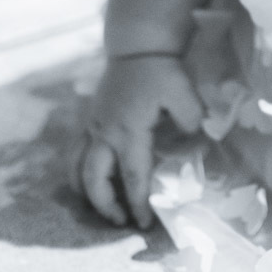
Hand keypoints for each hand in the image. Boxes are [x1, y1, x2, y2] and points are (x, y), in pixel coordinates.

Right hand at [78, 54, 203, 229]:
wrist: (136, 47)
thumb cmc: (160, 71)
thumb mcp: (183, 92)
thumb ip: (191, 119)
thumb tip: (195, 141)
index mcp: (128, 131)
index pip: (132, 176)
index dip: (139, 203)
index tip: (145, 223)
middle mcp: (105, 134)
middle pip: (95, 179)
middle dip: (106, 205)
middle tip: (121, 221)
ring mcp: (93, 127)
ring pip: (77, 168)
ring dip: (86, 192)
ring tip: (101, 206)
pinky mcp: (89, 121)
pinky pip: (75, 153)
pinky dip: (77, 172)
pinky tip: (89, 181)